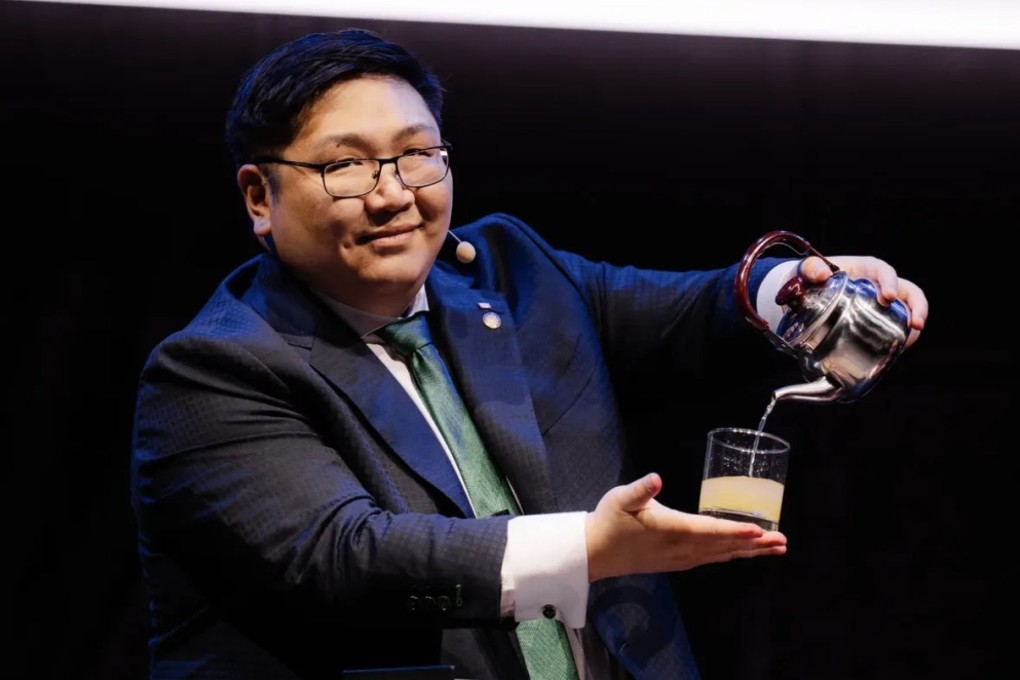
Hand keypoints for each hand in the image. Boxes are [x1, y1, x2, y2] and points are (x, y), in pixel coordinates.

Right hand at [585, 473, 786, 581]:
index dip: (735, 530)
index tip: (759, 531)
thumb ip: (640, 489)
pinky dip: (731, 555)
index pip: (710, 530)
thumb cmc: (609, 520)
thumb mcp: (620, 498)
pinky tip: (742, 553)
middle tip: (782, 541)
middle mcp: (681, 547)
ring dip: (748, 551)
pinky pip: (712, 559)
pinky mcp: (678, 562)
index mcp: (672, 529)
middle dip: (755, 543)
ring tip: (774, 548)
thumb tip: (655, 479)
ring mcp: (681, 557)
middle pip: (724, 546)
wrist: (596, 552)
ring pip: (722, 555)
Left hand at [799, 255, 927, 347]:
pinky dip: (900, 336)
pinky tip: (897, 349)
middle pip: (907, 291)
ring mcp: (881, 303)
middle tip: (916, 324)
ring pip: (907, 310)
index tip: (888, 297)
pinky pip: (895, 326)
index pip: (884, 271)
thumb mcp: (807, 270)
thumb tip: (823, 274)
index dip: (890, 282)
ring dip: (913, 324)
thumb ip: (811, 268)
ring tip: (910, 341)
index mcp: (865, 269)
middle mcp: (879, 284)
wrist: (806, 293)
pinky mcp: (878, 319)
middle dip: (916, 306)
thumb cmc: (810, 278)